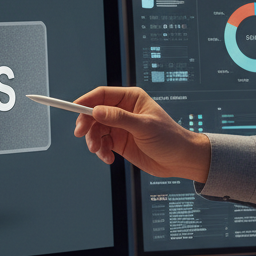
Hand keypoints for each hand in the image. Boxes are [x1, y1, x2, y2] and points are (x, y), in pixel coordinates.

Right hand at [72, 86, 211, 182]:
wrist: (180, 160)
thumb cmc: (170, 138)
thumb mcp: (144, 126)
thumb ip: (119, 118)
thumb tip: (97, 111)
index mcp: (131, 99)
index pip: (102, 95)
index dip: (86, 101)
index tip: (74, 109)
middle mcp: (123, 111)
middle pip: (94, 113)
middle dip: (87, 124)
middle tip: (81, 134)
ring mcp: (120, 127)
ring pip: (96, 130)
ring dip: (93, 141)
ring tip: (99, 151)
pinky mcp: (119, 142)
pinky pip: (102, 144)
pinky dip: (101, 151)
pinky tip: (109, 158)